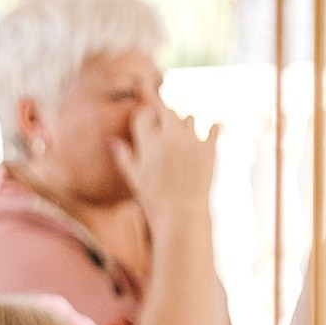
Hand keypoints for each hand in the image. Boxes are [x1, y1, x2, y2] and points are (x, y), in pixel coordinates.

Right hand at [111, 105, 219, 226]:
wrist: (181, 213)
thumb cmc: (153, 198)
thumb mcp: (134, 177)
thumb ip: (123, 156)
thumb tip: (111, 141)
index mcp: (148, 142)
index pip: (144, 114)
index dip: (144, 118)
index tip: (146, 124)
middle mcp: (170, 136)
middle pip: (167, 111)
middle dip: (163, 117)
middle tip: (164, 128)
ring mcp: (192, 140)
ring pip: (189, 117)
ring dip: (185, 124)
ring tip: (182, 138)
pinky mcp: (210, 148)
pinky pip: (214, 127)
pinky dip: (212, 128)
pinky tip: (210, 131)